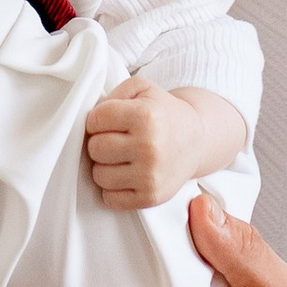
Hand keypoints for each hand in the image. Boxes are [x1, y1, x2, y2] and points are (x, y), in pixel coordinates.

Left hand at [83, 75, 206, 210]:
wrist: (197, 141)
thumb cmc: (163, 114)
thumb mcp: (142, 88)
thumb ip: (113, 92)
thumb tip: (89, 117)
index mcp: (145, 117)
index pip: (95, 120)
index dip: (97, 120)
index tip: (108, 121)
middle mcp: (149, 147)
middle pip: (95, 149)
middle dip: (100, 143)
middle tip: (115, 140)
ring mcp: (150, 175)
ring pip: (99, 175)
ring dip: (105, 166)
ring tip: (121, 158)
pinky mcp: (150, 197)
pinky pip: (110, 198)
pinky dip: (113, 188)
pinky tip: (125, 175)